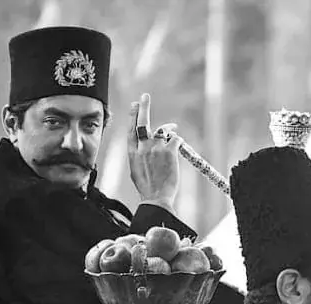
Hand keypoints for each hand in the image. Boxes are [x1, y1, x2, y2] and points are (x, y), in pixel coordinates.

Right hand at [127, 93, 182, 212]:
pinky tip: (179, 145)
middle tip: (144, 97)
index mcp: (132, 153)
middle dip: (143, 107)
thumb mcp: (136, 171)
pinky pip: (175, 139)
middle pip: (142, 122)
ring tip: (173, 130)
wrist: (156, 198)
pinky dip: (178, 140)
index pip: (131, 130)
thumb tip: (144, 147)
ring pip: (163, 131)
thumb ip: (139, 156)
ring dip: (169, 129)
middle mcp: (142, 148)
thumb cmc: (147, 188)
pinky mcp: (169, 151)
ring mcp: (155, 148)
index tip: (134, 106)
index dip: (133, 116)